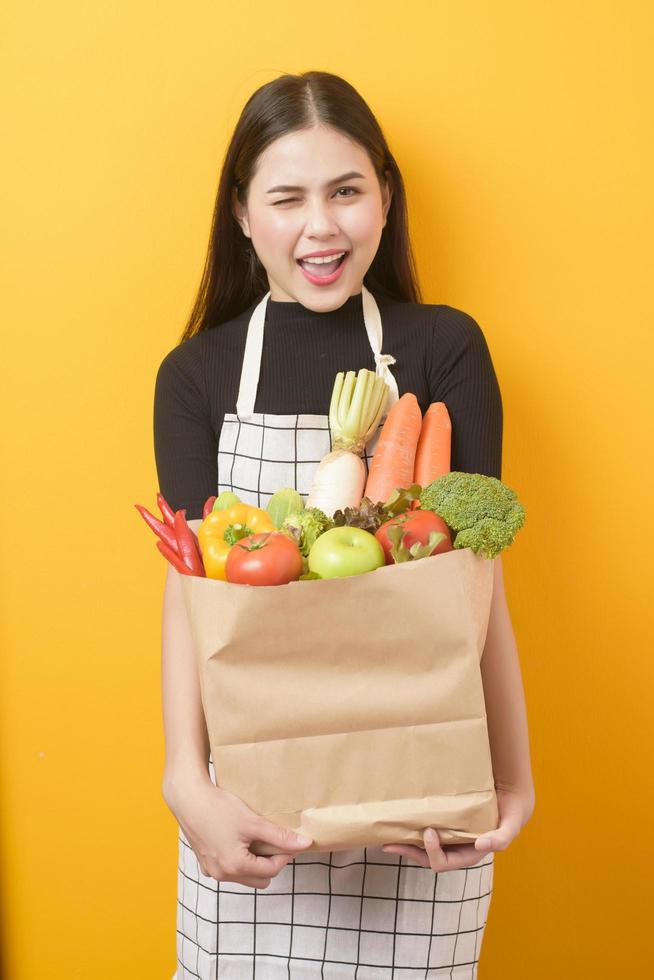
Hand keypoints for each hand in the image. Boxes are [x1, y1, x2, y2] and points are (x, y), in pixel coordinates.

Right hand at [165, 772, 312, 888]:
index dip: (284, 855)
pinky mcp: (204, 862)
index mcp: (235, 867)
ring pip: (243, 875)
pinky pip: (228, 869)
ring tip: (253, 838)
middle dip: (269, 862)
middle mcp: (222, 875)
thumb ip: (280, 836)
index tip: (288, 840)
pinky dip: (237, 859)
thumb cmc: (219, 808)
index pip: (272, 870)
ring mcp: (211, 871)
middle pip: (259, 879)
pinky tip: (236, 838)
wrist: (188, 798)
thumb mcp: (253, 822)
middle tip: (271, 840)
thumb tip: (305, 844)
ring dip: (253, 862)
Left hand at [381, 785, 534, 870]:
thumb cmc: (509, 816)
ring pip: (422, 847)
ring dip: (405, 844)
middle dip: (408, 852)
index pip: (444, 863)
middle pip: (426, 858)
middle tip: (389, 842)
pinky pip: (426, 832)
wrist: (509, 801)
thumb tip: (482, 845)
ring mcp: (449, 839)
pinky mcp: (445, 826)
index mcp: (468, 855)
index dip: (433, 852)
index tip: (428, 832)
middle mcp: (456, 850)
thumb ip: (501, 838)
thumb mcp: (510, 827)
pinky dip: (413, 830)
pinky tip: (401, 822)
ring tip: (386, 837)